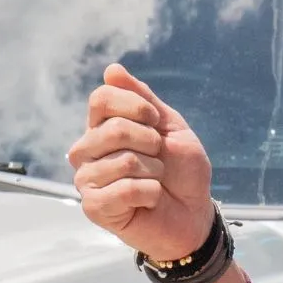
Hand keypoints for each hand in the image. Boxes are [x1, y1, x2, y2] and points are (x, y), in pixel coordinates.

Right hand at [68, 64, 215, 262]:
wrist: (194, 213)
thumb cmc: (181, 171)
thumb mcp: (170, 126)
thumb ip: (142, 98)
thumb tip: (111, 69)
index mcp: (102, 127)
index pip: (101, 98)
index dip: (136, 106)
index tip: (157, 122)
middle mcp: (87, 150)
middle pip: (113, 129)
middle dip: (151, 142)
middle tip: (159, 158)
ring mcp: (87, 179)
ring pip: (123, 161)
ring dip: (154, 171)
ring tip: (155, 181)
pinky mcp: (94, 207)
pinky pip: (125, 189)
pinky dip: (150, 193)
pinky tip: (150, 200)